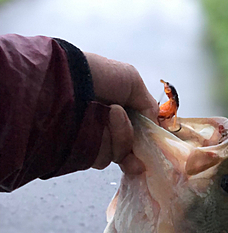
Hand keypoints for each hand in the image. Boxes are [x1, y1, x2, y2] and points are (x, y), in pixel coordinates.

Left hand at [84, 53, 157, 169]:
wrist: (65, 80)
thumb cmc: (98, 74)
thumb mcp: (132, 80)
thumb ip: (149, 106)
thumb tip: (157, 126)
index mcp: (120, 112)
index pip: (138, 135)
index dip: (147, 142)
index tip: (153, 144)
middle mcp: (107, 128)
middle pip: (131, 151)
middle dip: (135, 145)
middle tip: (137, 141)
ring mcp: (94, 140)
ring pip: (119, 155)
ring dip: (120, 136)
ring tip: (111, 113)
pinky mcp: (81, 151)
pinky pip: (102, 158)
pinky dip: (104, 142)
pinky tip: (97, 124)